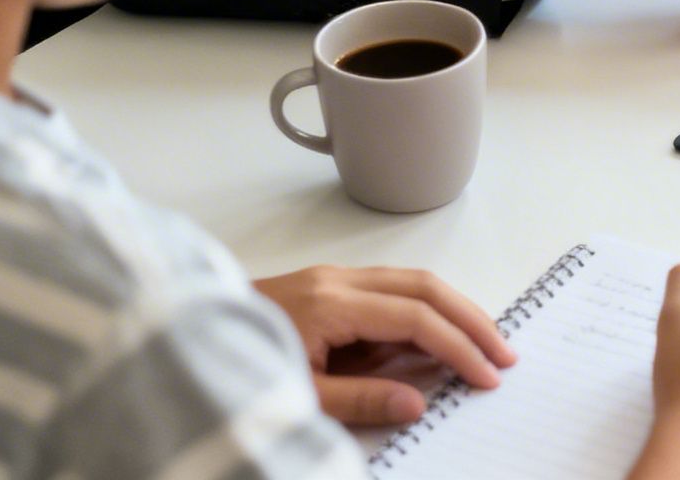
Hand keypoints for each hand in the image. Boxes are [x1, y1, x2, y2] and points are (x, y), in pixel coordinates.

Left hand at [251, 266, 515, 425]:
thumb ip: (359, 398)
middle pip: (425, 286)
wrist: (175, 338)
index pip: (415, 319)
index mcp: (330, 305)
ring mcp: (330, 278)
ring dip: (452, 310)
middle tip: (504, 353)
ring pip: (411, 281)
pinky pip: (388, 290)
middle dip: (471, 319)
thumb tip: (417, 401)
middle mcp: (335, 281)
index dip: (458, 347)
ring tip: (482, 343)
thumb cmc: (229, 367)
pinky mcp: (325, 286)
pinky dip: (422, 309)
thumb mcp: (295, 395)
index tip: (486, 376)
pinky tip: (433, 339)